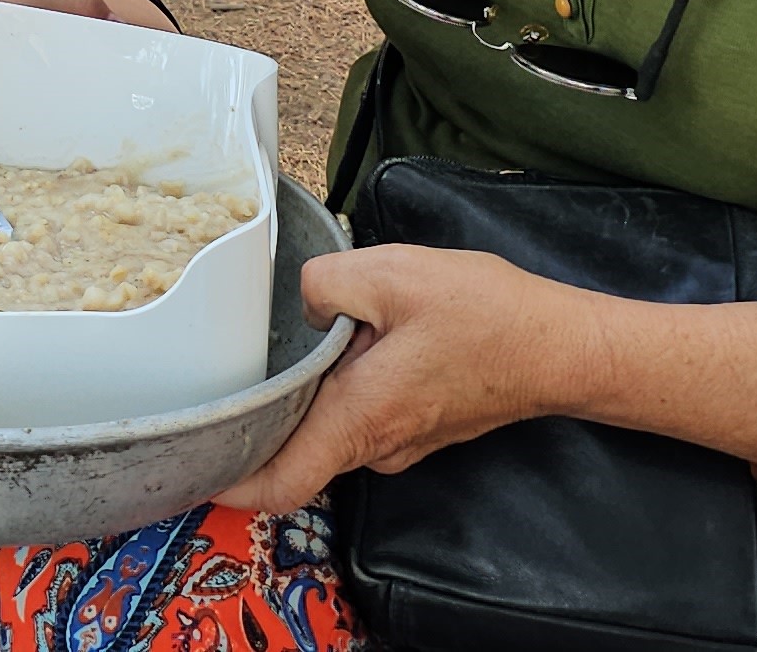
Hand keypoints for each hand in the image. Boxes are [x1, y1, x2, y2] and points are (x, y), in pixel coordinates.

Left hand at [216, 246, 590, 511]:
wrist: (562, 348)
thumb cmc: (489, 316)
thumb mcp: (394, 273)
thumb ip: (327, 282)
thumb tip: (303, 298)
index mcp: (360, 418)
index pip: (279, 484)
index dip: (229, 481)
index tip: (194, 459)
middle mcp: (377, 445)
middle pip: (295, 449)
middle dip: (265, 409)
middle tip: (233, 366)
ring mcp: (401, 442)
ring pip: (331, 425)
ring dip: (314, 387)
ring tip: (308, 334)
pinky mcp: (418, 426)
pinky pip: (364, 414)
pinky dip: (347, 384)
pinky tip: (354, 337)